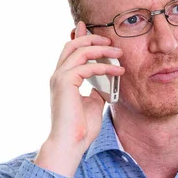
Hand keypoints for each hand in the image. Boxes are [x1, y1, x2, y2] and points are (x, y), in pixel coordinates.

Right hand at [48, 21, 124, 153]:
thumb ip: (97, 89)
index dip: (82, 38)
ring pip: (80, 50)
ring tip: (119, 53)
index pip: (70, 52)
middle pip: (73, 45)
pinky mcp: (65, 82)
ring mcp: (59, 78)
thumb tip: (106, 80)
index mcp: (63, 80)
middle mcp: (58, 76)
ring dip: (102, 49)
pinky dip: (104, 67)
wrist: (71, 144)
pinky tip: (118, 71)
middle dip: (92, 39)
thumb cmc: (81, 128)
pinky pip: (87, 66)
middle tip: (111, 41)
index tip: (98, 33)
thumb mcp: (93, 103)